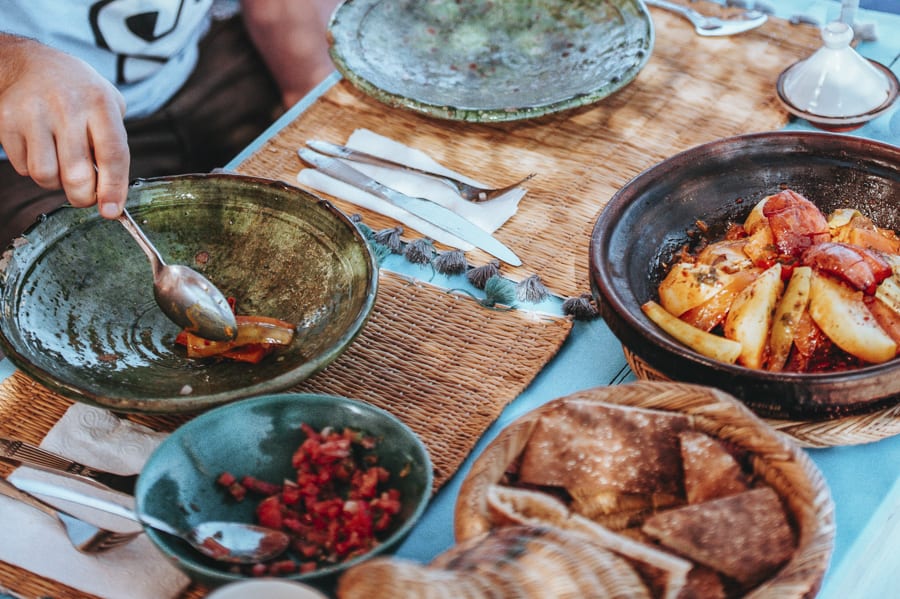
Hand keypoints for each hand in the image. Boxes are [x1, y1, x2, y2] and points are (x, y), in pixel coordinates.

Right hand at [0, 35, 129, 218]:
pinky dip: (34, 170)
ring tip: (62, 167)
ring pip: (46, 176)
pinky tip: (41, 150)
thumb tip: (111, 195)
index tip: (111, 212)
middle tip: (85, 196)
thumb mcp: (109, 105)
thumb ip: (115, 145)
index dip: (114, 189)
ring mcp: (34, 113)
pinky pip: (23, 168)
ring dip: (56, 184)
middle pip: (77, 174)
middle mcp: (67, 106)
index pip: (113, 154)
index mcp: (99, 103)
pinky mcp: (7, 121)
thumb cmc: (80, 94)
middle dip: (83, 197)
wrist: (31, 63)